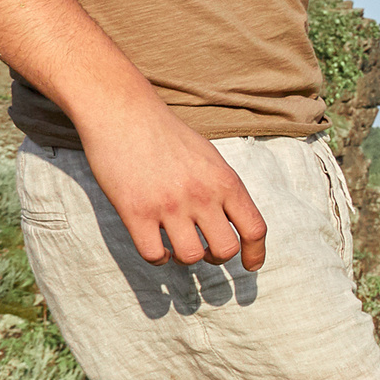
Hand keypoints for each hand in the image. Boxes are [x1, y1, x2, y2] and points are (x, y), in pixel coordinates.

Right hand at [73, 100, 269, 269]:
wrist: (123, 113)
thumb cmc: (168, 136)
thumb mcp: (210, 158)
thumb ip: (224, 189)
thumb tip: (235, 222)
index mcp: (225, 181)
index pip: (254, 228)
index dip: (255, 253)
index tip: (250, 266)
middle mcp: (201, 195)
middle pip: (225, 250)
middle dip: (216, 257)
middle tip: (204, 250)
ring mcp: (168, 205)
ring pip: (190, 257)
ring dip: (185, 258)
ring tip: (177, 245)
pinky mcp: (135, 212)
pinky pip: (154, 255)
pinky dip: (158, 258)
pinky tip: (156, 247)